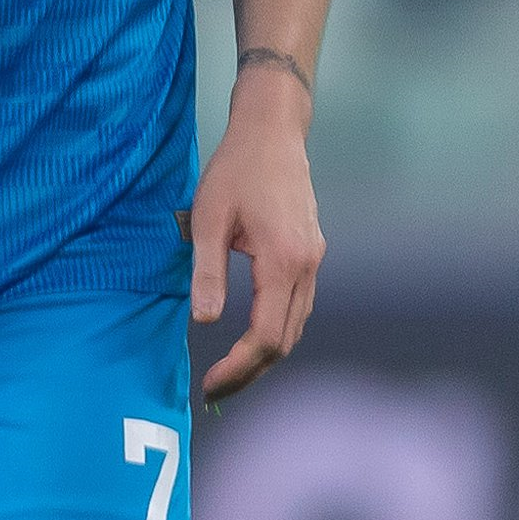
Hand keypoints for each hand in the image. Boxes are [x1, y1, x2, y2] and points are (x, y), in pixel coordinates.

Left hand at [188, 70, 324, 404]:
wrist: (272, 130)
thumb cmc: (236, 168)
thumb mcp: (209, 217)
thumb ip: (208, 271)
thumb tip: (204, 321)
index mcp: (284, 261)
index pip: (267, 337)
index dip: (240, 368)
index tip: (211, 385)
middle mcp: (307, 266)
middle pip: (286, 340)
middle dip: (252, 371)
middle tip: (216, 388)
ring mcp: (314, 259)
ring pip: (296, 325)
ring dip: (266, 354)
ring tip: (229, 368)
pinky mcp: (311, 251)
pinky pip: (298, 305)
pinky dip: (276, 329)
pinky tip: (251, 333)